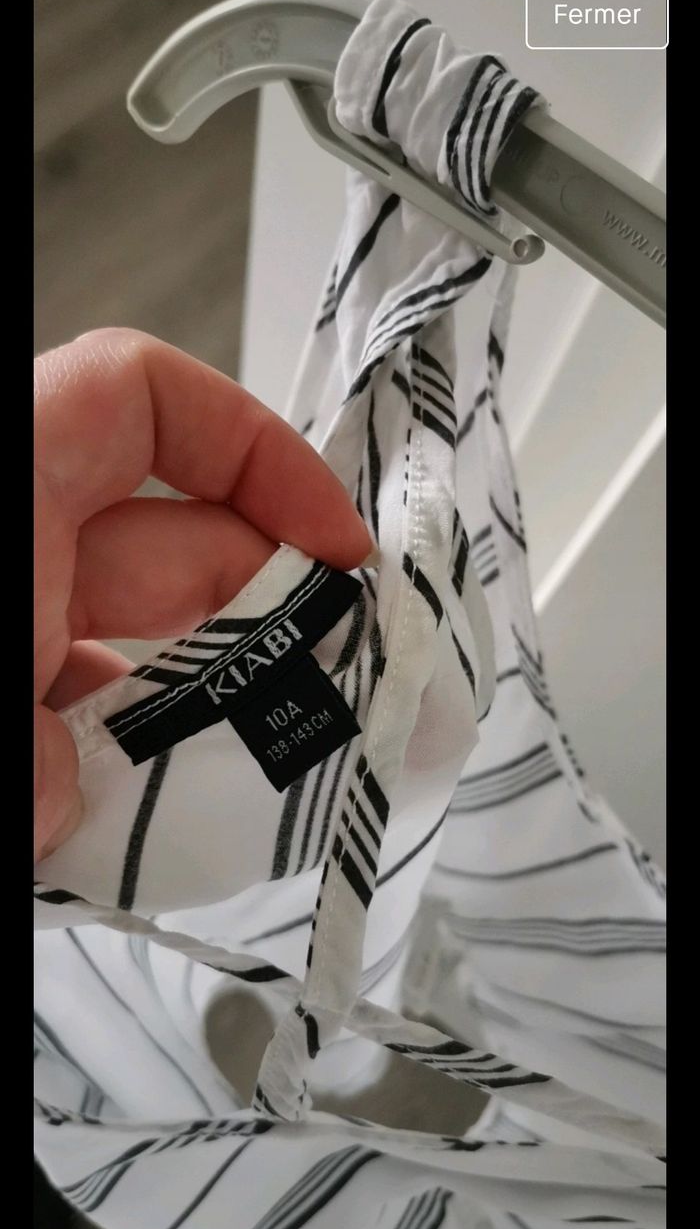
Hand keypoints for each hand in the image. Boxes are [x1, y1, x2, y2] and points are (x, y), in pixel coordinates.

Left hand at [34, 328, 370, 861]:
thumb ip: (28, 751)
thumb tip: (60, 799)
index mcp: (4, 489)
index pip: (139, 395)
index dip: (256, 450)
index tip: (339, 554)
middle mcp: (9, 549)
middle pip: (166, 544)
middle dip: (273, 620)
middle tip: (350, 702)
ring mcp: (4, 632)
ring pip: (126, 652)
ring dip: (207, 718)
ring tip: (274, 794)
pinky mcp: (1, 706)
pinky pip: (75, 717)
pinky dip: (128, 769)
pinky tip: (171, 834)